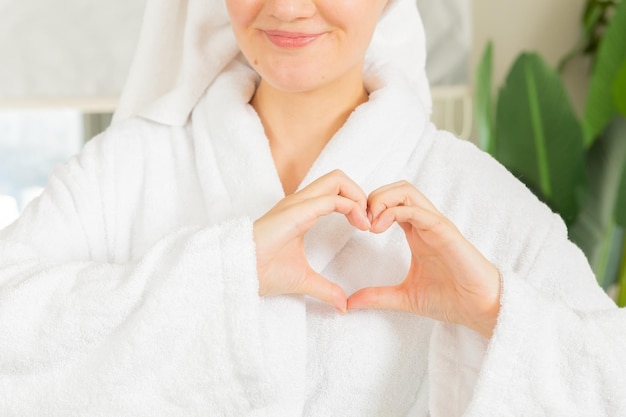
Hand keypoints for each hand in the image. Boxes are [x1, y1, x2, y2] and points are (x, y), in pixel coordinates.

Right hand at [254, 170, 370, 312]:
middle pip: (338, 178)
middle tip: (370, 221)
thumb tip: (342, 305)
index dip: (355, 204)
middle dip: (360, 194)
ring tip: (366, 221)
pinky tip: (360, 225)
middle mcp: (299, 202)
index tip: (366, 228)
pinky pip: (331, 199)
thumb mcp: (303, 280)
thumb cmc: (261, 272)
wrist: (240, 273)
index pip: (335, 192)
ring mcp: (297, 204)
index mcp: (301, 212)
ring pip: (336, 180)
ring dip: (358, 196)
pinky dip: (352, 207)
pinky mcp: (296, 212)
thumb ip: (325, 289)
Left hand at [347, 181, 500, 337]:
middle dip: (372, 198)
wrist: (481, 310)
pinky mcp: (445, 231)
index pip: (391, 202)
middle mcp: (425, 223)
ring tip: (369, 224)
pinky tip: (379, 229)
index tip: (356, 228)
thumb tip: (350, 303)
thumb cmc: (451, 299)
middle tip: (359, 222)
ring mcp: (435, 225)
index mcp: (416, 232)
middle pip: (397, 189)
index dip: (369, 208)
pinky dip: (394, 212)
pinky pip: (417, 210)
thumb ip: (377, 296)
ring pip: (406, 191)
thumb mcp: (404, 297)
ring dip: (381, 200)